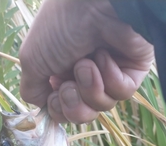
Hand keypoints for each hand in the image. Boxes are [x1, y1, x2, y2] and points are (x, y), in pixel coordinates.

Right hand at [19, 0, 153, 122]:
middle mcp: (86, 72)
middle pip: (81, 114)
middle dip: (73, 105)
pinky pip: (122, 93)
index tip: (54, 93)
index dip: (57, 108)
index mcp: (62, 69)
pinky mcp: (133, 69)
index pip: (62, 109)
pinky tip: (105, 56)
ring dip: (90, 88)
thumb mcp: (32, 59)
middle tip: (69, 85)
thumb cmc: (60, 25)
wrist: (95, 1)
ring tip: (87, 64)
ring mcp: (111, 71)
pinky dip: (110, 79)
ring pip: (101, 106)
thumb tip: (43, 107)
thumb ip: (32, 90)